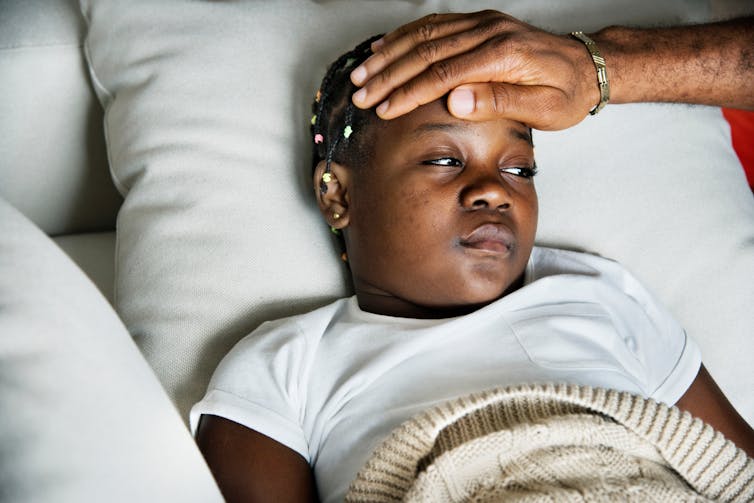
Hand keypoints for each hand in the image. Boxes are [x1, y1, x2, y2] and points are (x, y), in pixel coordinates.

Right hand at [350, 10, 600, 129]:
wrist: (587, 67)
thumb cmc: (566, 93)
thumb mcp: (542, 109)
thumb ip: (499, 103)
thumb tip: (455, 101)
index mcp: (503, 55)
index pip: (443, 74)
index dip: (409, 93)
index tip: (384, 110)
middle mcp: (489, 31)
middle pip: (426, 52)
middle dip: (389, 76)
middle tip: (361, 95)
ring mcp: (483, 23)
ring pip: (425, 36)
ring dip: (390, 55)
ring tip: (362, 74)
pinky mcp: (480, 23)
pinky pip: (436, 26)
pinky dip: (406, 37)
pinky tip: (385, 48)